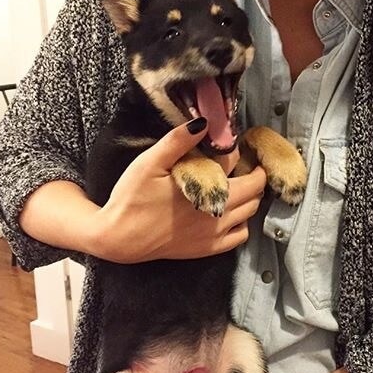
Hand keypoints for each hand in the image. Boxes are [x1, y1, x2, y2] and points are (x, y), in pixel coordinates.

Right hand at [87, 121, 266, 262]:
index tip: (236, 149)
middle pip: (255, 192)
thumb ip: (179, 141)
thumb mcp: (151, 162)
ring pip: (251, 213)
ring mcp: (215, 234)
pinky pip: (240, 236)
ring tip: (235, 185)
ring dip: (250, 197)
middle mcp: (219, 213)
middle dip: (253, 176)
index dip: (244, 156)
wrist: (118, 237)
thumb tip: (204, 123)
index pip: (244, 169)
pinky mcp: (208, 249)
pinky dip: (242, 223)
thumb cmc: (132, 197)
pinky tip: (229, 213)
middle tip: (240, 165)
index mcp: (210, 189)